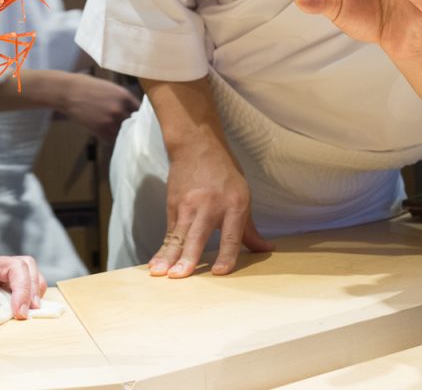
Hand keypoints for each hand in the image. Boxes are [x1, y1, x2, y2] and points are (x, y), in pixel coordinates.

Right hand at [48, 72, 140, 144]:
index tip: (140, 120)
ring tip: (121, 134)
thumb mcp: (110, 87)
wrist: (69, 92)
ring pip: (123, 133)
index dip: (140, 115)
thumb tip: (133, 109)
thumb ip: (123, 98)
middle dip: (133, 125)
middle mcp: (119, 109)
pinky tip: (109, 135)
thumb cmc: (88, 86)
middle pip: (134, 123)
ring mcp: (110, 121)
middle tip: (132, 129)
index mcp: (124, 96)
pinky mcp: (99, 130)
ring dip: (122, 134)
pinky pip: (111, 140)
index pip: (140, 110)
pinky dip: (111, 139)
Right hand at [150, 134, 271, 276]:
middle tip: (180, 276)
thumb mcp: (242, 196)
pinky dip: (162, 250)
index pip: (231, 235)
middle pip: (198, 235)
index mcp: (234, 204)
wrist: (195, 145)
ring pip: (178, 235)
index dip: (226, 254)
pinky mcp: (172, 206)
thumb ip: (249, 229)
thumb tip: (266, 249)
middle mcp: (210, 206)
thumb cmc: (224, 173)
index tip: (219, 272)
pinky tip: (155, 264)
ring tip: (160, 273)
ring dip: (168, 256)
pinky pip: (169, 233)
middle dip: (188, 256)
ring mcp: (188, 205)